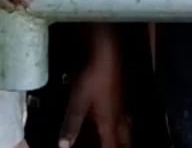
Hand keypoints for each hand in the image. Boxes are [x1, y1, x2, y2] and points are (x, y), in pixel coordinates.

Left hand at [54, 25, 131, 147]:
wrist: (108, 53)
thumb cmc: (94, 75)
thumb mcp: (77, 102)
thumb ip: (71, 124)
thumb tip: (64, 144)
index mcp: (107, 120)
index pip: (110, 145)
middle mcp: (118, 115)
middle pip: (124, 140)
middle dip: (121, 147)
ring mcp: (122, 104)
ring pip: (127, 128)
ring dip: (124, 138)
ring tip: (121, 142)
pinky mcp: (122, 95)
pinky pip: (126, 116)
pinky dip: (124, 124)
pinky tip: (120, 120)